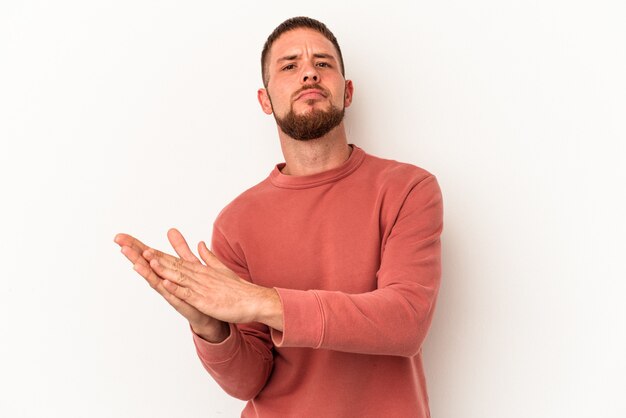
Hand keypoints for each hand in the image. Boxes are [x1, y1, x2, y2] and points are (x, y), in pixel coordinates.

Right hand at [114, 229, 229, 341]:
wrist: (208, 312)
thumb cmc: (195, 289)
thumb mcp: (188, 263)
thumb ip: (180, 248)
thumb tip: (171, 230)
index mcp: (165, 270)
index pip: (147, 254)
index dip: (135, 245)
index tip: (119, 236)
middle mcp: (163, 280)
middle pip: (146, 266)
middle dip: (133, 256)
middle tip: (120, 245)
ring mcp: (170, 292)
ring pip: (155, 280)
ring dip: (146, 272)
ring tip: (135, 262)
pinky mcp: (181, 302)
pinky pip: (173, 295)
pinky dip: (167, 288)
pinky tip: (162, 281)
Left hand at [143, 235, 281, 328]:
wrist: (254, 301)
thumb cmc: (237, 289)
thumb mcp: (220, 270)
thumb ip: (208, 257)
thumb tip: (200, 243)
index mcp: (199, 270)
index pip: (174, 259)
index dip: (156, 253)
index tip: (139, 246)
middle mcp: (198, 275)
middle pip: (171, 264)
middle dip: (151, 256)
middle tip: (132, 246)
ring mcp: (201, 287)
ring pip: (178, 276)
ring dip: (162, 267)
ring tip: (147, 259)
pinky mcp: (205, 300)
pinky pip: (189, 294)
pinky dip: (177, 287)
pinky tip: (166, 282)